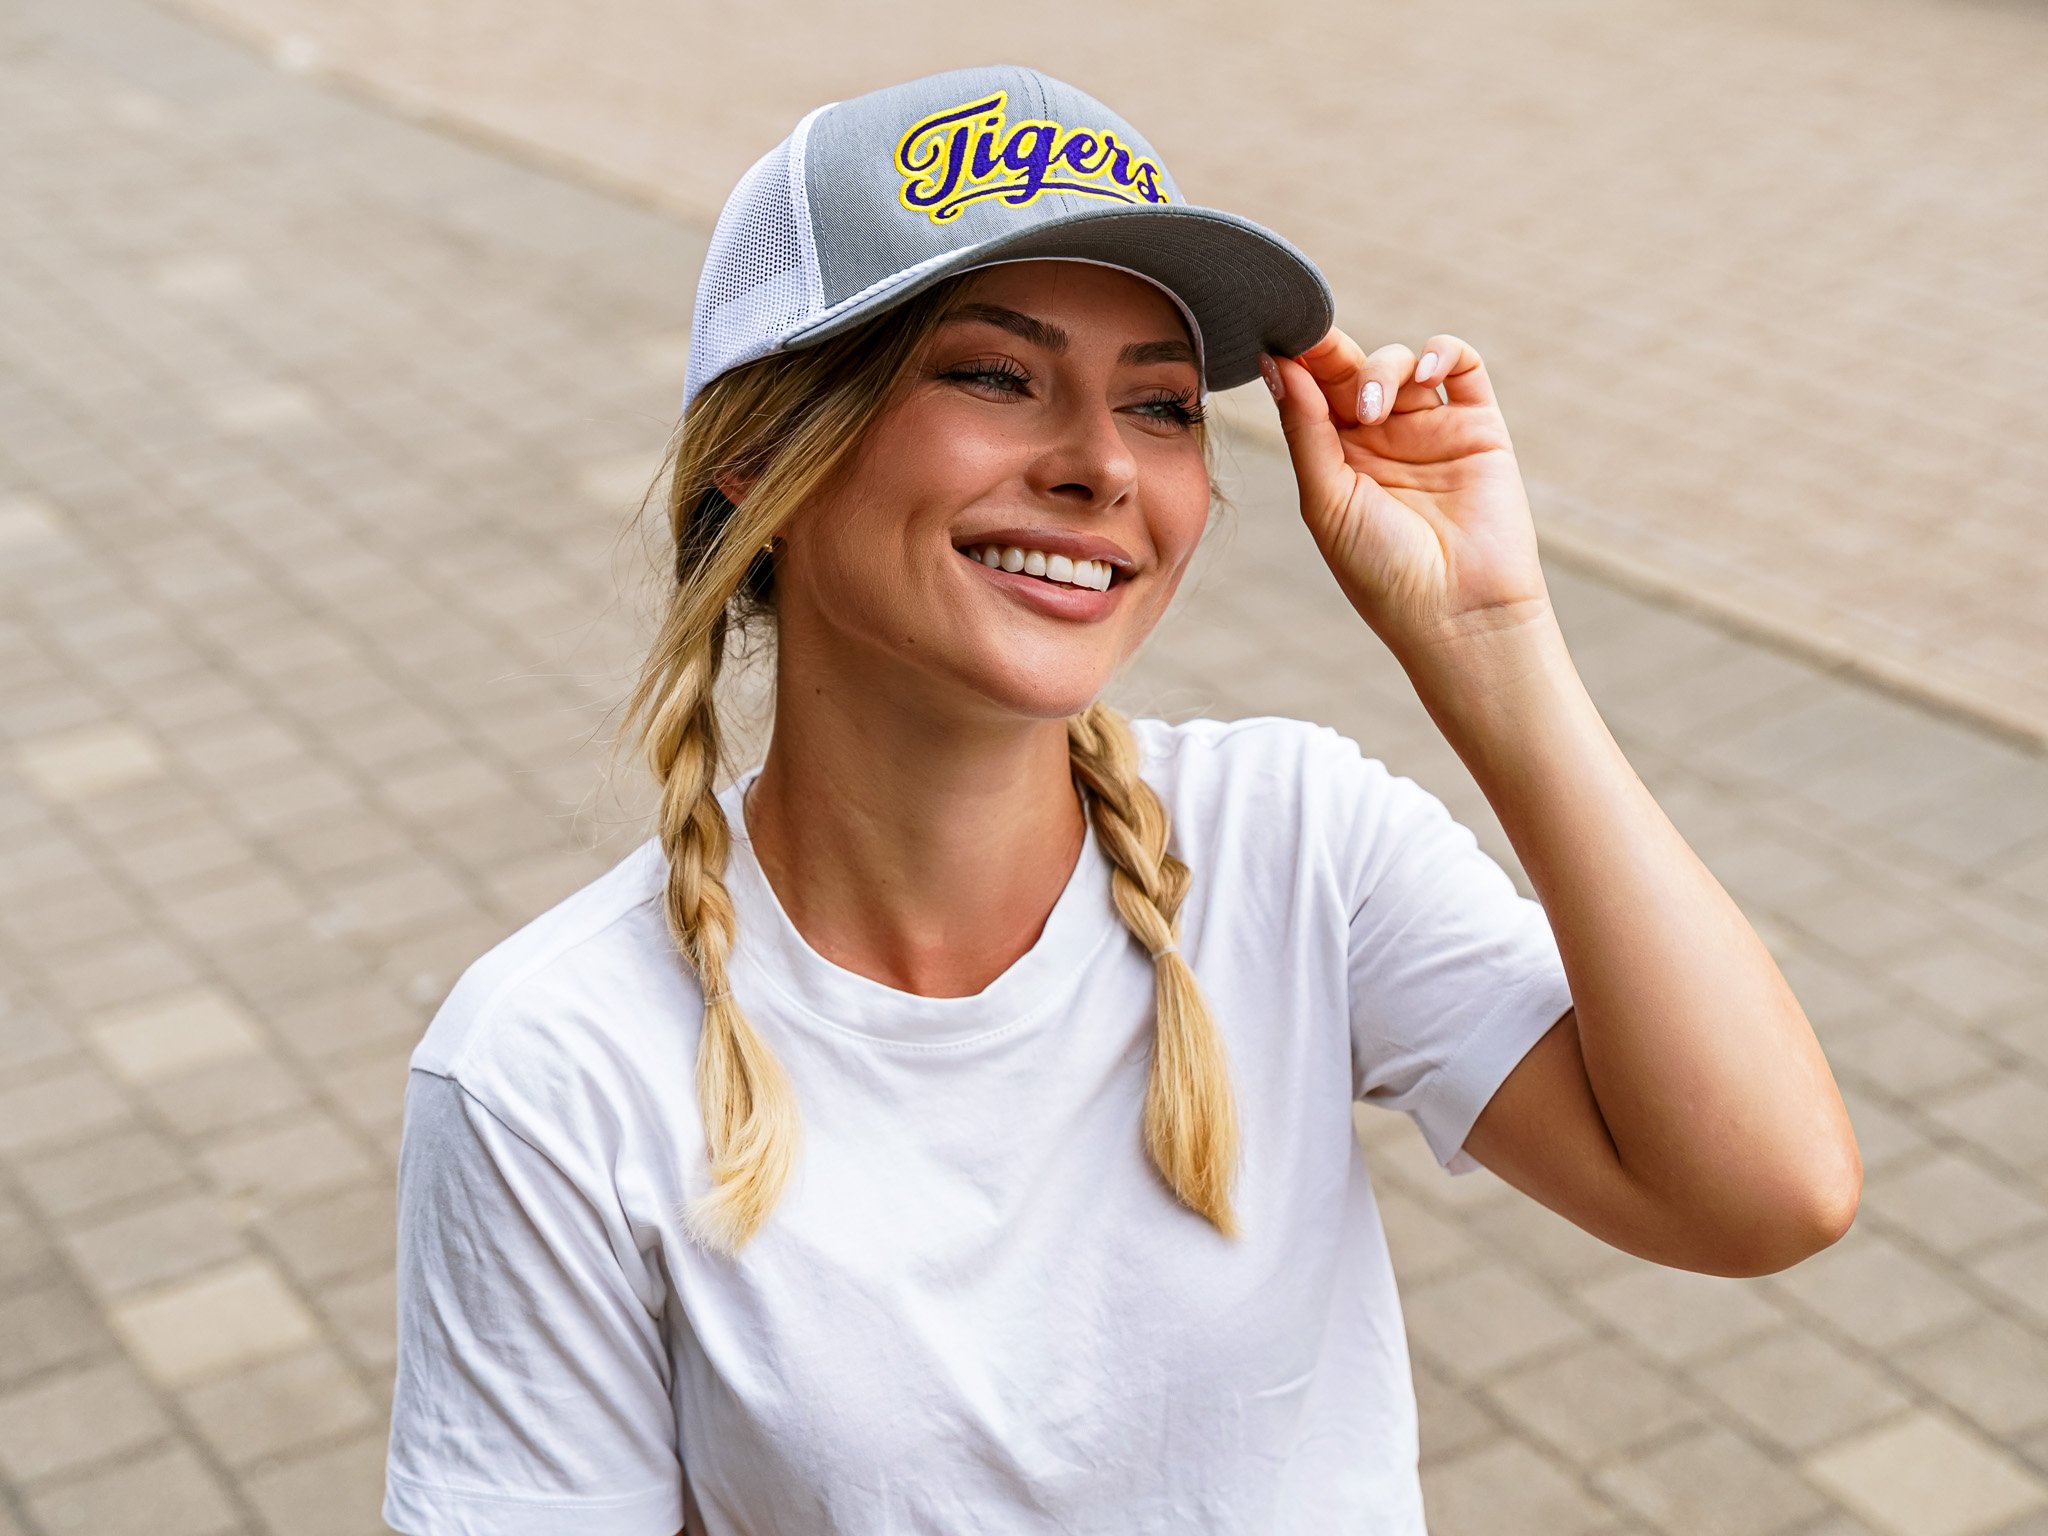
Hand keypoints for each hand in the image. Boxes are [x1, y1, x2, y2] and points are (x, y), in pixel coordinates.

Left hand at [1261, 329, 1554, 665]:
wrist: (1458, 612)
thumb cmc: (1382, 570)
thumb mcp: (1326, 499)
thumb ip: (1305, 429)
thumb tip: (1277, 365)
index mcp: (1337, 460)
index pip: (1313, 394)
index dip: (1298, 363)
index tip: (1278, 342)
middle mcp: (1382, 441)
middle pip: (1352, 370)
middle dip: (1332, 352)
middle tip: (1313, 340)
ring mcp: (1430, 430)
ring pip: (1401, 362)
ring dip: (1381, 368)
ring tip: (1372, 409)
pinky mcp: (1478, 426)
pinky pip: (1461, 366)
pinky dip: (1441, 353)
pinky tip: (1425, 373)